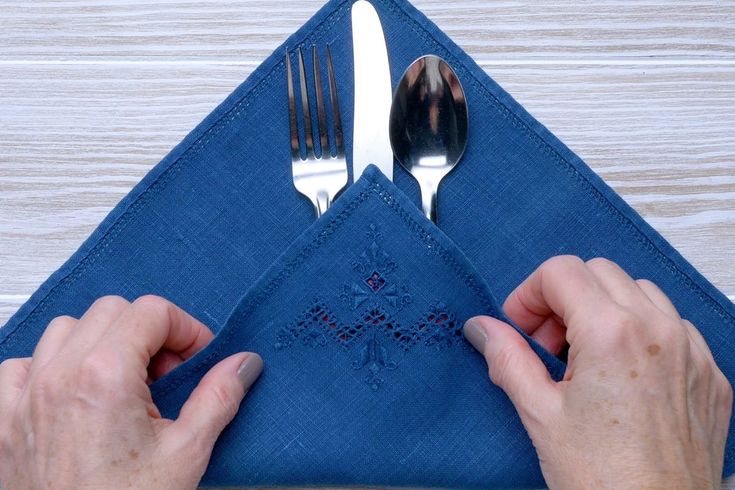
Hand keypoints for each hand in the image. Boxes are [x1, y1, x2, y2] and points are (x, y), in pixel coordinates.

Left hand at [0, 295, 262, 489]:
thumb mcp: (187, 452)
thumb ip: (219, 396)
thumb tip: (242, 364)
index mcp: (105, 376)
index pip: (151, 310)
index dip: (184, 329)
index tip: (195, 357)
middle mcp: (58, 377)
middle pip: (111, 310)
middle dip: (147, 333)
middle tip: (167, 373)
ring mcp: (25, 398)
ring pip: (65, 329)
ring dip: (100, 343)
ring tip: (124, 381)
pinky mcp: (6, 420)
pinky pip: (21, 366)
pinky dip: (50, 368)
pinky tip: (74, 394)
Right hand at [464, 256, 731, 488]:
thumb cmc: (604, 480)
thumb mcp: (539, 414)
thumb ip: (506, 357)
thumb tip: (482, 327)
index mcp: (611, 332)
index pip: (561, 270)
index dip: (529, 295)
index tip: (522, 328)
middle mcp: (658, 330)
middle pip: (599, 272)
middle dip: (564, 298)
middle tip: (548, 345)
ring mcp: (692, 351)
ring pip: (641, 291)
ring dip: (605, 310)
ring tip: (585, 360)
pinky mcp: (711, 375)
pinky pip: (675, 326)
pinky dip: (642, 333)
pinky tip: (623, 375)